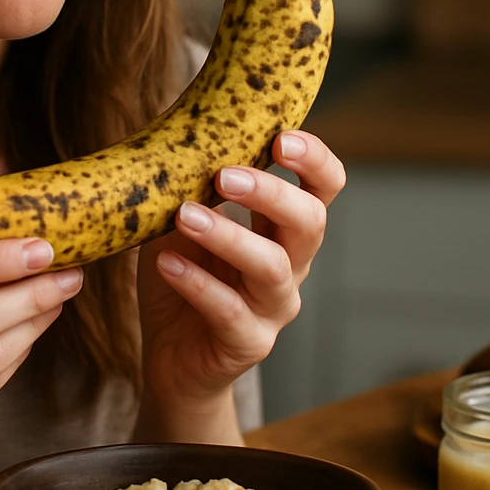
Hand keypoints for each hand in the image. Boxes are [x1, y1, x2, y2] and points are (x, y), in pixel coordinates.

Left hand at [137, 130, 345, 407]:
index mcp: (283, 230)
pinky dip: (197, 284)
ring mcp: (273, 308)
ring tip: (185, 215)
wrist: (171, 359)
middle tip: (226, 175)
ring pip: (272, 267)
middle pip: (310, 222)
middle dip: (273, 193)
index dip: (314, 161)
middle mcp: (291, 266)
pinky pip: (230, 312)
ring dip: (229, 236)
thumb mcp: (182, 222)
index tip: (282, 137)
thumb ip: (191, 184)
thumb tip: (178, 130)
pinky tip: (165, 263)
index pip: (323, 188)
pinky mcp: (247, 343)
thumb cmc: (182, 277)